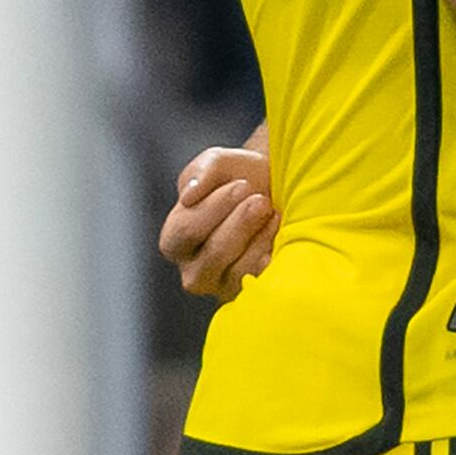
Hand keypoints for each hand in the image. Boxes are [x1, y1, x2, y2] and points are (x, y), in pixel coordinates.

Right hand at [158, 146, 277, 300]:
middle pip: (211, 256)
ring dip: (259, 239)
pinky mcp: (251, 293)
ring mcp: (223, 285)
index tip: (243, 185)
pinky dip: (273, 257)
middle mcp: (194, 270)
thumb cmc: (240, 176)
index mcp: (175, 240)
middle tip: (261, 200)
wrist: (275, 188)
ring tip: (273, 212)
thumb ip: (201, 171)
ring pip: (238, 273)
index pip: (184, 233)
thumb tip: (189, 196)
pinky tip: (281, 233)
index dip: (215, 208)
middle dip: (240, 225)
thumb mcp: (218, 161)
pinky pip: (261, 284)